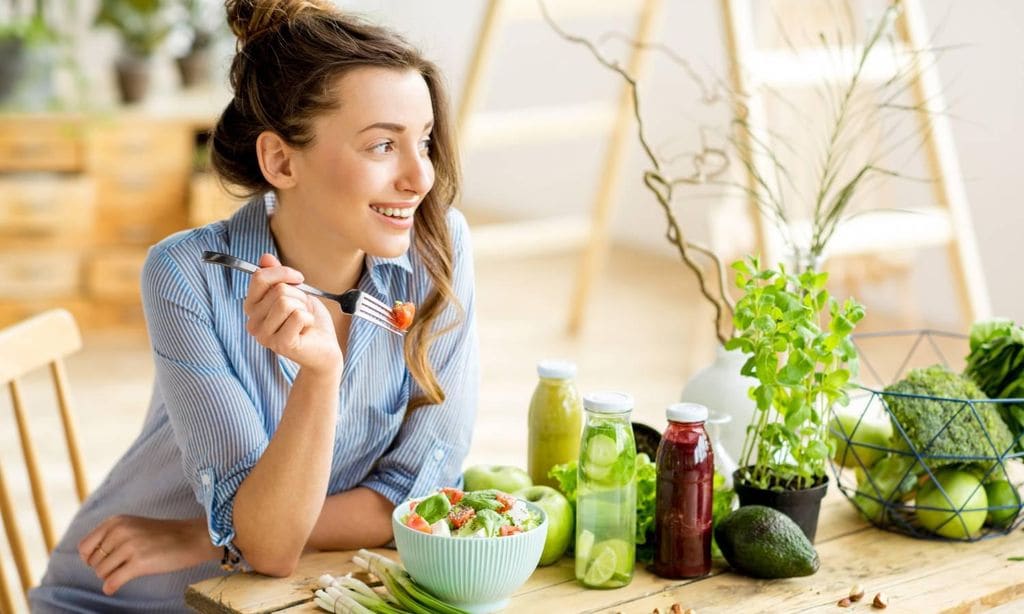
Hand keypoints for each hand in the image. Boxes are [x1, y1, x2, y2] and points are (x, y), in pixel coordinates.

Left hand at [78, 515, 218, 594]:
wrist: (192, 538)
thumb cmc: (164, 534)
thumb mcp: (133, 525)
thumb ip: (111, 535)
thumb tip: (86, 557)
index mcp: (116, 521)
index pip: (85, 546)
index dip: (90, 558)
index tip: (103, 561)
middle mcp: (120, 531)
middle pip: (93, 562)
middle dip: (103, 568)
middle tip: (120, 567)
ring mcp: (130, 546)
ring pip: (101, 572)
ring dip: (110, 576)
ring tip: (126, 572)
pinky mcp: (139, 563)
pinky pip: (112, 582)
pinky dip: (111, 587)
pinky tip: (115, 587)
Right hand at [243, 253, 342, 374]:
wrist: (325, 349)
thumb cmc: (309, 322)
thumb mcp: (295, 293)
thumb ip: (277, 277)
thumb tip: (265, 257)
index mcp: (253, 308)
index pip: (259, 278)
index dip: (282, 272)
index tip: (299, 278)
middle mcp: (253, 323)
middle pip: (277, 290)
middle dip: (298, 295)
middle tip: (302, 310)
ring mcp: (265, 336)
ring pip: (285, 302)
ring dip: (303, 307)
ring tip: (304, 320)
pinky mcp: (281, 344)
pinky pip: (297, 316)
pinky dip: (309, 318)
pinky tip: (307, 329)